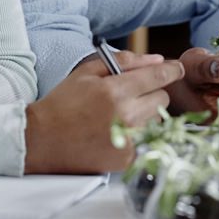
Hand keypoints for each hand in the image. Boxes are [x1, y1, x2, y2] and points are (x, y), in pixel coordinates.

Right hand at [25, 51, 183, 173]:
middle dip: (152, 93)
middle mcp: (126, 116)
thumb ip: (125, 61)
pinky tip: (119, 132)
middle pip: (163, 99)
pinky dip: (139, 135)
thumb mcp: (88, 71)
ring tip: (122, 116)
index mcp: (115, 90)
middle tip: (132, 95)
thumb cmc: (63, 103)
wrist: (42, 140)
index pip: (159, 76)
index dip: (171, 70)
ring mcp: (128, 140)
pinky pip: (148, 140)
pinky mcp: (127, 158)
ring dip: (147, 115)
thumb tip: (157, 60)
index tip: (176, 69)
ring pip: (158, 121)